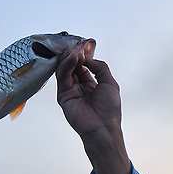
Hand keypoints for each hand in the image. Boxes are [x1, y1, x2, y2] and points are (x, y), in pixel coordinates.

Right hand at [55, 42, 131, 173]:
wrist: (103, 128)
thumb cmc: (109, 109)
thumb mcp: (110, 83)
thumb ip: (100, 67)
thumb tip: (87, 57)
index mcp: (90, 84)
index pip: (82, 65)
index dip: (82, 55)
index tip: (82, 45)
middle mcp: (79, 86)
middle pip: (72, 66)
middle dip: (74, 54)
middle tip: (75, 45)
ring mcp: (70, 91)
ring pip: (65, 69)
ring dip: (69, 58)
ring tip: (74, 51)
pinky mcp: (63, 96)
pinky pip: (62, 77)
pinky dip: (66, 65)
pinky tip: (72, 58)